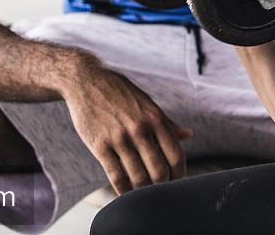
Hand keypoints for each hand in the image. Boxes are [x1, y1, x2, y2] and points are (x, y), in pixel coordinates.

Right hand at [64, 59, 193, 193]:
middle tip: (159, 190)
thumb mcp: (147, 103)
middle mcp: (140, 129)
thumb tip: (189, 135)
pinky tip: (126, 194)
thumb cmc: (120, 94)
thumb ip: (167, 124)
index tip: (175, 181)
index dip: (179, 175)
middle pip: (159, 172)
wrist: (86, 81)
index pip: (176, 156)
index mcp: (155, 118)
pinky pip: (116, 178)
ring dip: (143, 192)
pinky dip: (124, 192)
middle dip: (162, 187)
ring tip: (143, 193)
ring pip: (139, 178)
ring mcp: (119, 139)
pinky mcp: (99, 146)